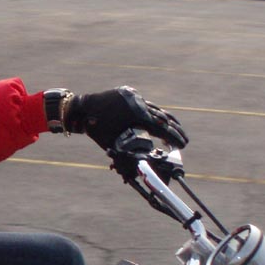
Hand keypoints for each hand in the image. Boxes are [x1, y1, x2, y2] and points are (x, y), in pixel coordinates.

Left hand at [65, 86, 187, 150]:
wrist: (80, 108)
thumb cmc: (95, 129)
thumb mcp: (113, 145)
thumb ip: (128, 155)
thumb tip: (140, 171)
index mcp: (137, 115)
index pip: (161, 128)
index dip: (173, 138)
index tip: (183, 145)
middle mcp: (138, 103)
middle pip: (162, 117)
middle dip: (174, 130)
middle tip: (184, 140)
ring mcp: (133, 96)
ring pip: (154, 108)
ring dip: (165, 120)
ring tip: (176, 129)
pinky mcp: (128, 93)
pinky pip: (143, 103)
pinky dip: (152, 112)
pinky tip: (159, 118)